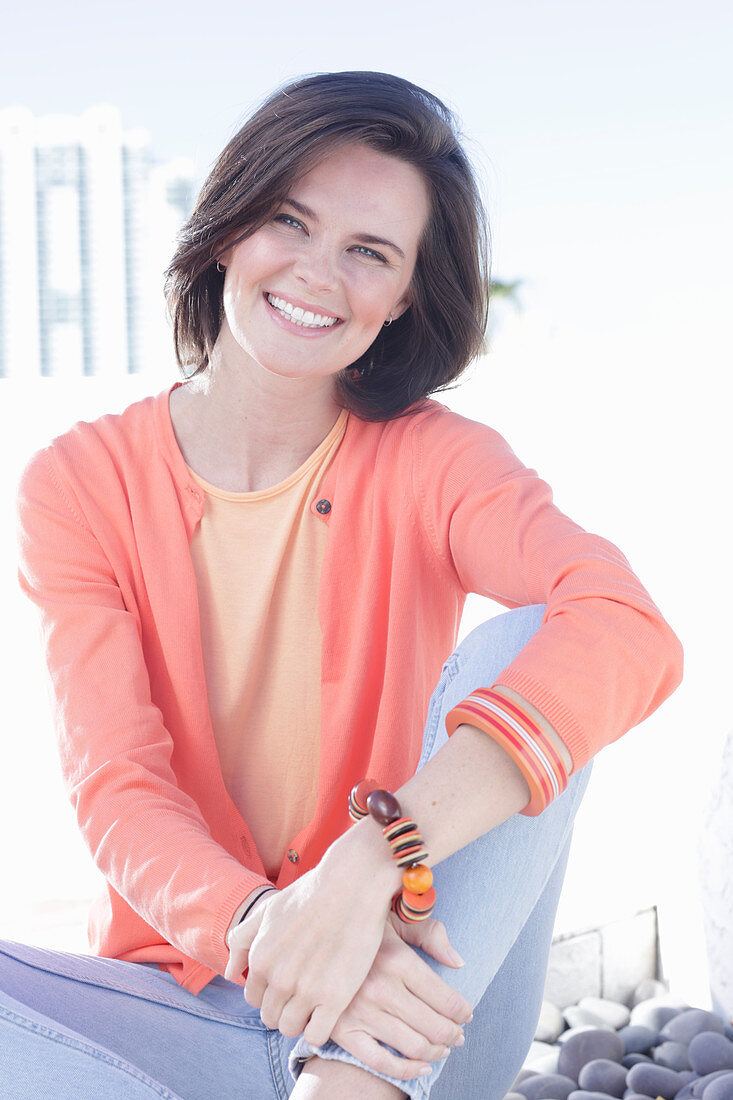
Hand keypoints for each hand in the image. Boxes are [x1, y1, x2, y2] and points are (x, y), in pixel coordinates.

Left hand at [225, 843, 397, 1046]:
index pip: (254, 998)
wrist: (352, 883)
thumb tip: (229, 973)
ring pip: (291, 1028)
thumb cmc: (312, 893)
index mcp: (260, 960)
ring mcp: (306, 991)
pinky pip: (316, 1035)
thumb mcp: (268, 910)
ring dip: (301, 1020)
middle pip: (271, 1017)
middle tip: (304, 992)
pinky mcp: (335, 998)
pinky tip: (328, 1011)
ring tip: (316, 1002)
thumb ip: (243, 941)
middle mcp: (278, 979)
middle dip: (284, 1007)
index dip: (270, 993)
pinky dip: (319, 1029)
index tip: (288, 984)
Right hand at [328, 915, 473, 1081]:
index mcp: (397, 960)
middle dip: (453, 1034)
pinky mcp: (343, 1031)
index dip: (462, 1010)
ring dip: (436, 1052)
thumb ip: (431, 934)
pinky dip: (408, 1071)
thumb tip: (459, 963)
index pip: (444, 998)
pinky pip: (382, 1063)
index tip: (467, 1013)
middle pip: (433, 1025)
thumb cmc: (362, 927)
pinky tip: (422, 1067)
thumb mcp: (397, 918)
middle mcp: (381, 989)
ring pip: (413, 1046)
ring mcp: (361, 1013)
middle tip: (459, 1034)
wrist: (313, 938)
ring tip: (443, 1048)